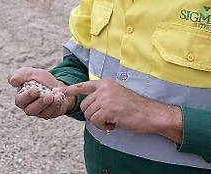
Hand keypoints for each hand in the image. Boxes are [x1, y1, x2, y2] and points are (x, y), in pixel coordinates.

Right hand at [8, 67, 74, 119]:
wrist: (55, 83)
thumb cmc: (38, 79)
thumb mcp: (29, 73)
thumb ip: (19, 75)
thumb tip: (13, 80)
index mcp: (21, 98)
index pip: (20, 101)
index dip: (27, 97)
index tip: (36, 90)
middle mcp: (30, 108)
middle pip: (31, 110)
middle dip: (40, 103)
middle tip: (48, 96)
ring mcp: (41, 112)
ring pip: (44, 113)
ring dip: (51, 105)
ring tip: (57, 96)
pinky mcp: (52, 114)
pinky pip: (54, 113)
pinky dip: (58, 105)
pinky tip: (60, 97)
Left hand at [55, 79, 182, 142]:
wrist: (151, 114)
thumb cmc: (134, 107)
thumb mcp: (116, 94)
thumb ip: (102, 95)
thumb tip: (87, 104)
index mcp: (105, 83)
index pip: (82, 85)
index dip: (70, 90)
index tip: (59, 92)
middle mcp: (104, 88)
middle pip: (84, 105)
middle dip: (92, 115)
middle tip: (107, 118)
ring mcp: (106, 98)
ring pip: (89, 115)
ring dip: (99, 122)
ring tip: (113, 120)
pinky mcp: (109, 109)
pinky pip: (96, 122)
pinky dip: (104, 127)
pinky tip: (115, 124)